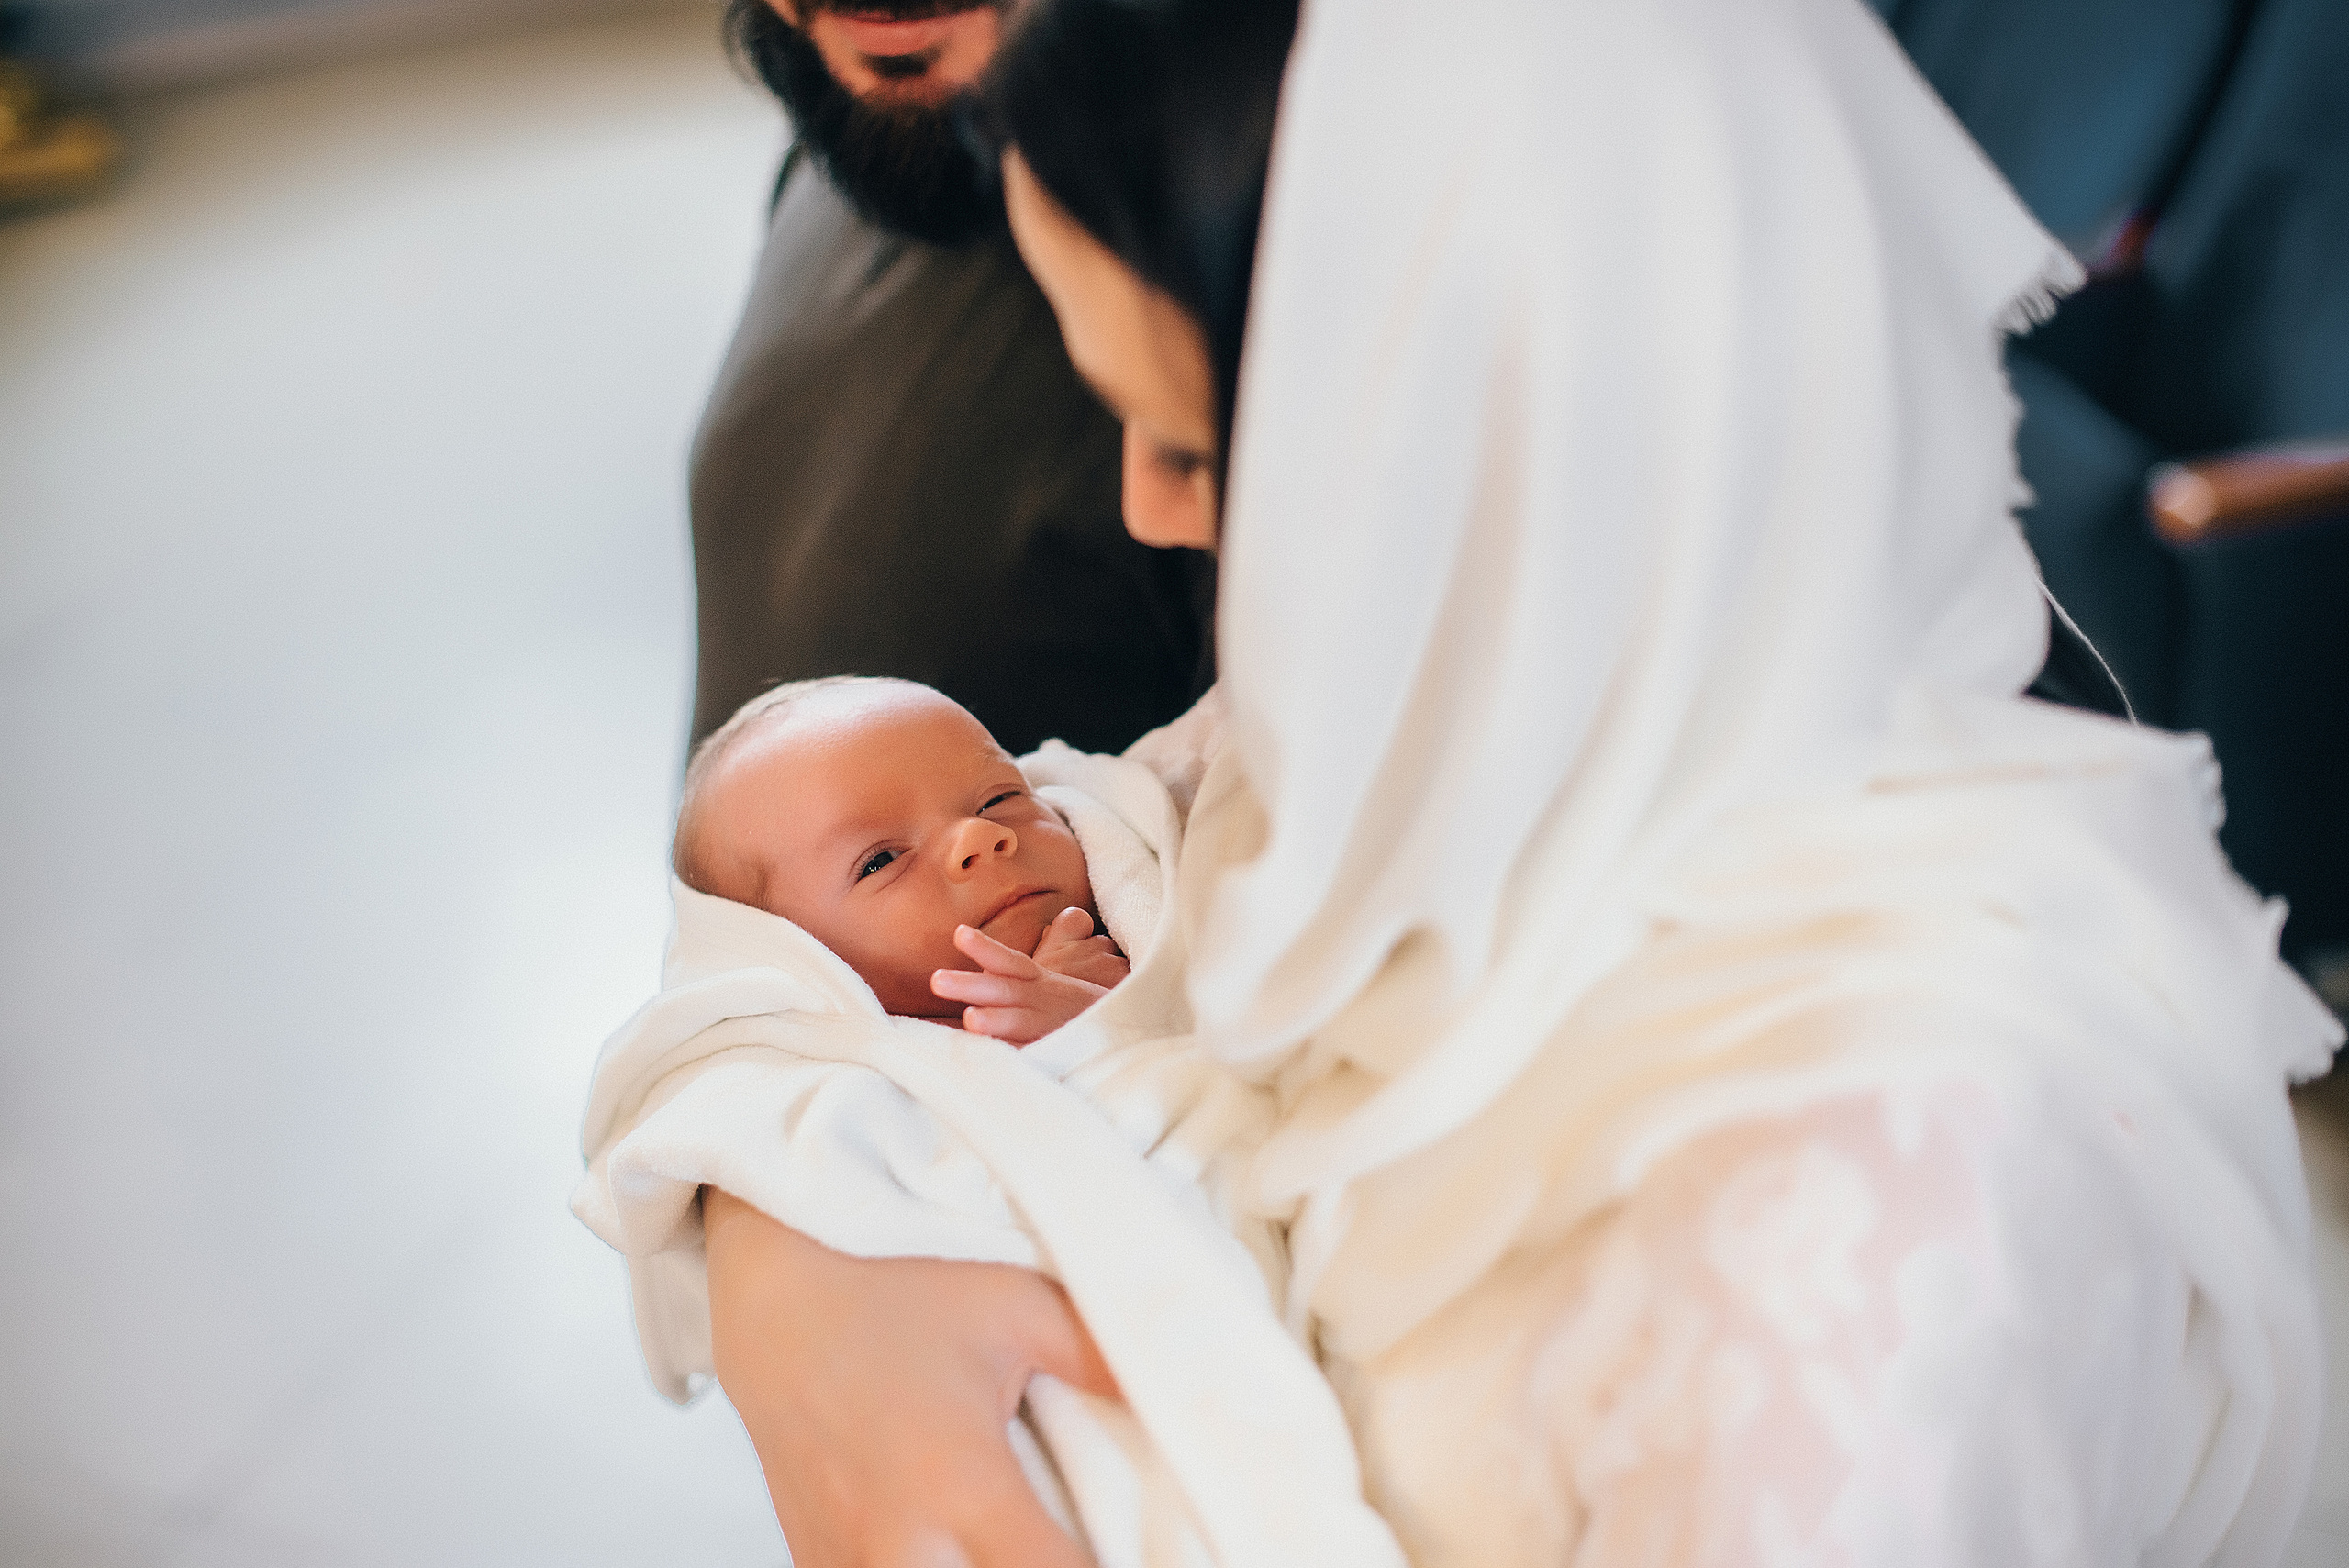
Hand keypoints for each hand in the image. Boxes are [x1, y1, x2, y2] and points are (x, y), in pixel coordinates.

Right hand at [705, 1189, 1117, 1567]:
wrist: (774, 1283)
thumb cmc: (892, 1281)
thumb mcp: (1018, 1304)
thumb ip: (1107, 1358)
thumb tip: (1190, 1395)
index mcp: (958, 1483)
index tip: (1151, 1549)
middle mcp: (897, 1543)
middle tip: (1087, 1538)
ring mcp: (847, 1562)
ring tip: (1032, 1539)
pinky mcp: (818, 1562)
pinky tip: (966, 1543)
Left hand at [931, 911, 1128, 1044]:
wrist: (1118, 1033)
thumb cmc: (1070, 1005)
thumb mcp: (1049, 979)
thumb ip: (1017, 964)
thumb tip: (985, 935)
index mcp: (1037, 981)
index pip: (1010, 960)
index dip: (986, 948)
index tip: (959, 933)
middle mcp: (1040, 1001)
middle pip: (1005, 989)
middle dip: (972, 985)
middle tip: (936, 980)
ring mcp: (1047, 1027)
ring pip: (1019, 1022)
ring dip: (995, 1020)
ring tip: (970, 1019)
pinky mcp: (1052, 1051)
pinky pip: (1029, 1054)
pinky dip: (1015, 1055)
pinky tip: (993, 1060)